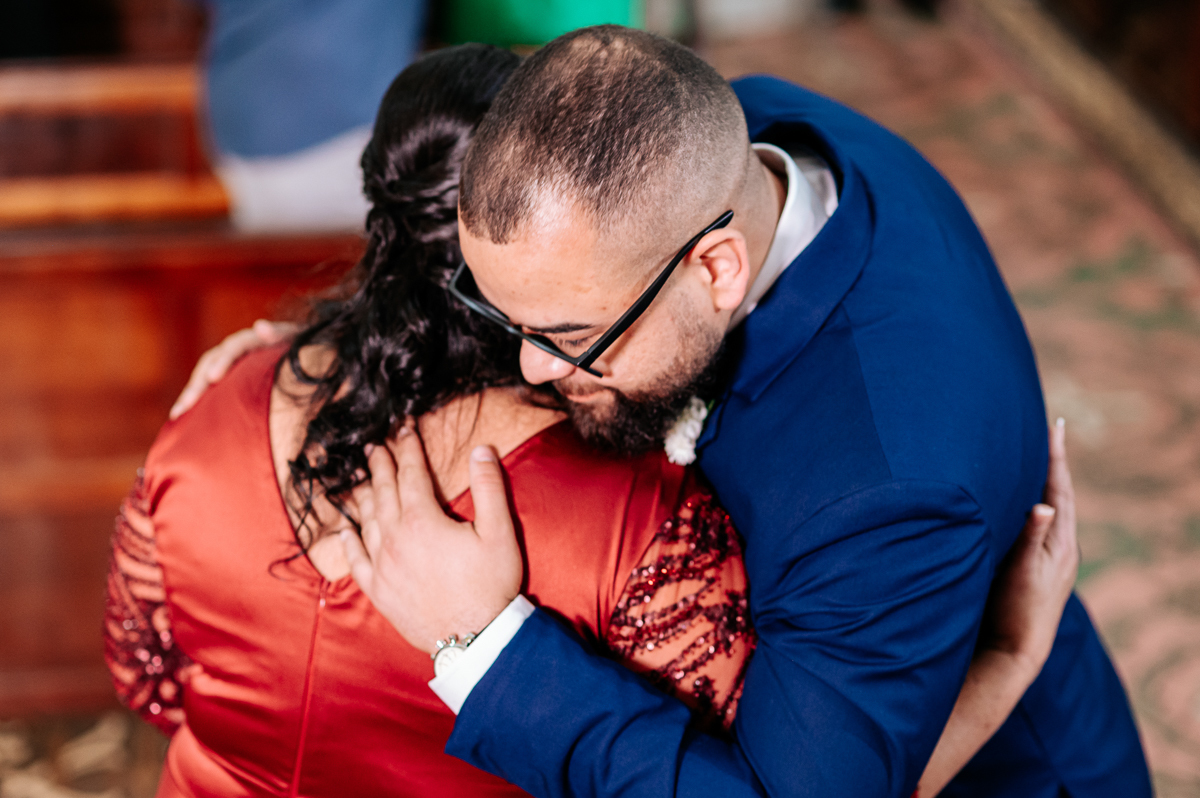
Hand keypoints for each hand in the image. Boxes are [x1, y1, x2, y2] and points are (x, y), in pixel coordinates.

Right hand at [169, 319, 298, 418]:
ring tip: (178, 414)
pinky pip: (209, 387)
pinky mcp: (229, 377)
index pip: (233, 347)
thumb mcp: (295, 340)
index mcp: (253, 339)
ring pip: (205, 374)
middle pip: (211, 362)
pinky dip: (198, 399)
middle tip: (185, 405)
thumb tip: (260, 325)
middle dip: (197, 384)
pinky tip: (184, 417)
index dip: (222, 361)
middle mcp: (237, 348)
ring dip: (191, 393)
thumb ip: (279, 333)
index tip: (213, 378)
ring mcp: (231, 362)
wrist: (306, 353)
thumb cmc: (303, 349)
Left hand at [341, 423, 523, 653]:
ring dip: (363, 496)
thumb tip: (481, 450)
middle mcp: (395, 539)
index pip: (411, 473)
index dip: (408, 447)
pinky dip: (349, 542)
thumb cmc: (490, 585)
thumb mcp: (499, 532)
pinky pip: (356, 561)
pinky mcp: (379, 591)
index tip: (404, 428)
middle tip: (375, 447)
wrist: (474, 638)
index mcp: (423, 520)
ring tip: (361, 480)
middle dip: (380, 465)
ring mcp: (383, 566)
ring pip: (366, 521)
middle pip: (384, 492)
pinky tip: (346, 531)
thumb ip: (489, 487)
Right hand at [982, 419, 1077, 677]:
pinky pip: (1042, 527)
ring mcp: (1052, 560)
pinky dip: (1036, 507)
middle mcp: (1062, 548)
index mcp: (1062, 543)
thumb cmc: (1015, 611)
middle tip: (1050, 434)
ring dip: (1046, 485)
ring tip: (1039, 463)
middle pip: (1060, 495)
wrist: (1017, 652)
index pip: (1060, 489)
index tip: (1056, 426)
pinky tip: (1027, 508)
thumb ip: (1032, 537)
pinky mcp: (1040, 569)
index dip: (1055, 457)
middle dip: (1054, 465)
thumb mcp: (1022, 572)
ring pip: (1052, 511)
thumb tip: (1044, 505)